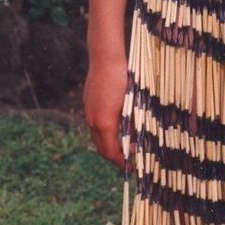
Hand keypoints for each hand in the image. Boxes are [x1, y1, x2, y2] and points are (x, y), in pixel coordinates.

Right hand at [83, 55, 128, 170]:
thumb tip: (137, 139)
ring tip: (122, 143)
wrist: (105, 58)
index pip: (111, 152)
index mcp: (104, 124)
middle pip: (101, 147)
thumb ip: (133, 124)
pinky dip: (103, 130)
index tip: (131, 166)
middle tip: (128, 158)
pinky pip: (94, 123)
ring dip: (108, 142)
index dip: (121, 161)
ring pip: (96, 135)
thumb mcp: (132, 103)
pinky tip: (114, 124)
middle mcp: (92, 121)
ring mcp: (88, 111)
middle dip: (114, 155)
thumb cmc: (122, 79)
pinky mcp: (87, 103)